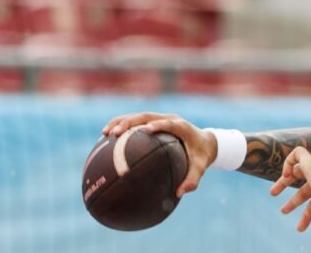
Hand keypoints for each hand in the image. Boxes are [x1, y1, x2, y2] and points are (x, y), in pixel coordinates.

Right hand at [102, 112, 217, 197]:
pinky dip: (122, 126)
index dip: (158, 124)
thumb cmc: (201, 156)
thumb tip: (179, 193)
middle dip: (130, 122)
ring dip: (121, 122)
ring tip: (105, 133)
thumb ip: (193, 179)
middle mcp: (169, 119)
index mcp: (182, 127)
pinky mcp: (154, 121)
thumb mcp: (200, 168)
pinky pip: (136, 122)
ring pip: (138, 116)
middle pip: (147, 116)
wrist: (205, 142)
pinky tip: (106, 138)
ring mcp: (161, 118)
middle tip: (116, 133)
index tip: (146, 130)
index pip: (169, 123)